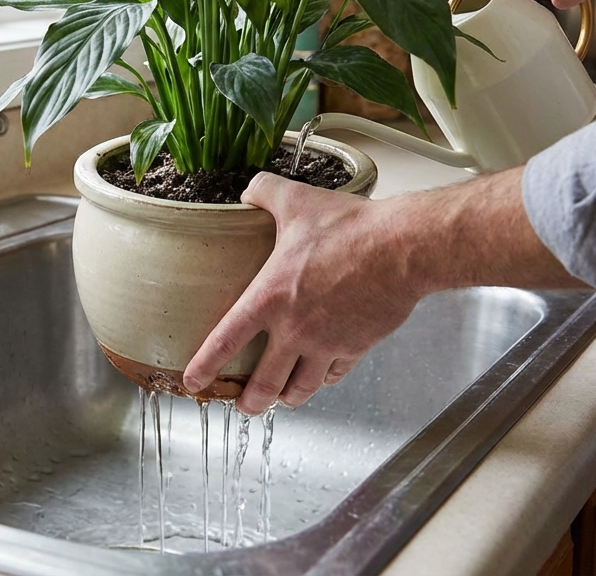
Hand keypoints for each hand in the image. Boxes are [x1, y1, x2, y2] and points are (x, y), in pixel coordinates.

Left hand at [181, 173, 430, 415]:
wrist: (402, 249)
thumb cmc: (351, 228)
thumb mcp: (297, 201)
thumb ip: (266, 192)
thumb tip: (250, 189)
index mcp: (270, 298)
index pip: (226, 341)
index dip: (205, 366)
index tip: (194, 381)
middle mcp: (294, 329)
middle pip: (263, 384)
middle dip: (249, 402)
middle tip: (242, 405)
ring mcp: (326, 343)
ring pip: (300, 389)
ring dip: (286, 398)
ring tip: (280, 398)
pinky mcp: (355, 348)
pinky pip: (333, 375)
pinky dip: (322, 380)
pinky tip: (319, 375)